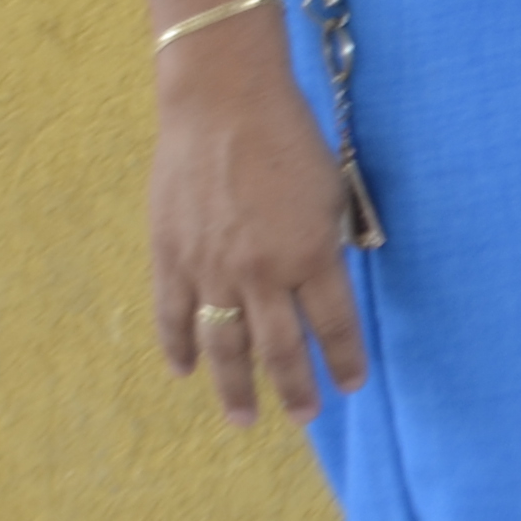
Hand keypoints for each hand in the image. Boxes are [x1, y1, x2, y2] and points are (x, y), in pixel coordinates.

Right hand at [149, 36, 369, 424]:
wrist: (222, 102)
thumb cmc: (288, 138)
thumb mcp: (330, 192)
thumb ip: (327, 242)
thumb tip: (322, 281)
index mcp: (311, 255)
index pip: (334, 326)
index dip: (343, 360)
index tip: (349, 385)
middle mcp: (262, 274)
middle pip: (280, 349)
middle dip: (295, 388)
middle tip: (305, 415)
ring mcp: (211, 270)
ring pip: (224, 347)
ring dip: (235, 388)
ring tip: (244, 418)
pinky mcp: (171, 257)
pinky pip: (174, 316)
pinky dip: (178, 347)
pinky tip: (185, 371)